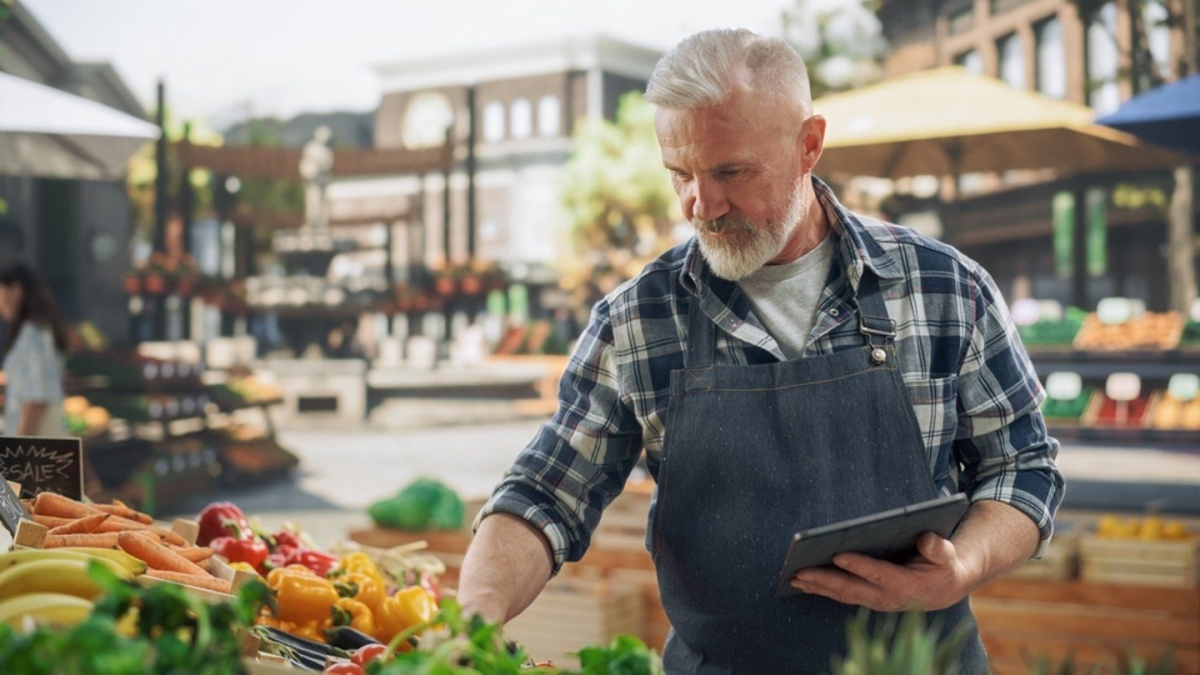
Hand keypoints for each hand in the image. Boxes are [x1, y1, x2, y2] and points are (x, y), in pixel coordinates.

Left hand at [790, 532, 977, 611]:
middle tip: (800, 570)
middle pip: (851, 588)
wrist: (943, 590)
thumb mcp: (946, 555)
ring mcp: (875, 600)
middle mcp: (887, 597)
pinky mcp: (867, 599)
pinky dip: (822, 590)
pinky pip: (841, 596)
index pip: (878, 574)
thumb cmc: (942, 566)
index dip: (858, 565)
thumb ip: (938, 548)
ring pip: (842, 595)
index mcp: (906, 584)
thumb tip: (927, 539)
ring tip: (793, 577)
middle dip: (824, 579)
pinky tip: (803, 582)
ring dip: (817, 586)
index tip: (838, 554)